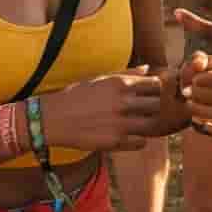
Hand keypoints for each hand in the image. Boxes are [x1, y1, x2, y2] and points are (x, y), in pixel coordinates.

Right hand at [38, 72, 167, 153]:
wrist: (55, 118)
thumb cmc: (77, 95)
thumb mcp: (100, 79)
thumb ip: (126, 74)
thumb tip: (147, 68)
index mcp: (120, 84)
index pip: (155, 85)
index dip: (154, 90)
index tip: (147, 93)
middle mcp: (123, 103)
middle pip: (156, 104)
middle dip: (152, 106)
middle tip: (143, 110)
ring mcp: (120, 124)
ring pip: (151, 124)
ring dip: (146, 123)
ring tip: (136, 123)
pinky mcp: (116, 142)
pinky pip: (141, 142)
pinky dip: (138, 140)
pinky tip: (129, 136)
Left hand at [163, 51, 211, 134]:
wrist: (196, 92)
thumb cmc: (196, 74)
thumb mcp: (195, 62)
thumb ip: (197, 59)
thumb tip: (198, 64)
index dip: (203, 80)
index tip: (191, 82)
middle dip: (198, 95)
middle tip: (185, 94)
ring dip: (200, 110)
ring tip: (188, 105)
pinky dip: (209, 126)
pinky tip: (195, 120)